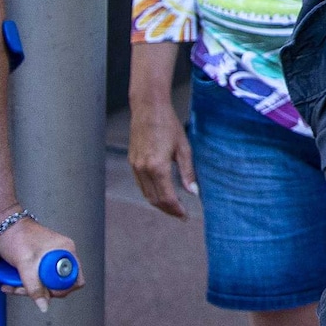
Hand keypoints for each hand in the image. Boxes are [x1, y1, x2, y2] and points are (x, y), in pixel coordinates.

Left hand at [0, 215, 82, 313]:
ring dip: (28, 288)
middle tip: (25, 288)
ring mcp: (51, 258)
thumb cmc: (15, 235)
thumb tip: (44, 306)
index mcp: (65, 251)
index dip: (60, 289)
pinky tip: (12, 282)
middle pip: (59, 284)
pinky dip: (25, 283)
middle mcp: (61, 255)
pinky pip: (37, 278)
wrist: (2, 225)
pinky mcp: (40, 262)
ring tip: (13, 285)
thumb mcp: (24, 263)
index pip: (75, 279)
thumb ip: (35, 286)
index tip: (45, 290)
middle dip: (40, 291)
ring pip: (46, 283)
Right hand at [127, 97, 194, 218]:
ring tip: (173, 206)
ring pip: (146, 194)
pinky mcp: (132, 162)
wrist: (148, 108)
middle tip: (181, 214)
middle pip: (155, 200)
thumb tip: (194, 192)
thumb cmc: (169, 125)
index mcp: (158, 167)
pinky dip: (151, 192)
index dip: (177, 210)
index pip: (167, 198)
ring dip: (159, 203)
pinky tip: (162, 192)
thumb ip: (188, 172)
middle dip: (168, 210)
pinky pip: (141, 184)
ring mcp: (135, 166)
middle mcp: (143, 169)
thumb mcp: (184, 148)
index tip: (185, 216)